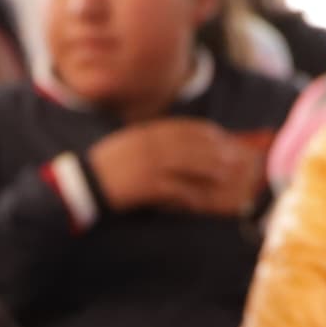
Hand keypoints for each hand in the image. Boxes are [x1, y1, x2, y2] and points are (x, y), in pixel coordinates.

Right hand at [85, 121, 268, 219]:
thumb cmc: (109, 167)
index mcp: (148, 132)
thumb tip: (185, 149)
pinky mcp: (148, 185)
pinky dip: (195, 193)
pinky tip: (209, 198)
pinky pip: (178, 189)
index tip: (228, 139)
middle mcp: (152, 144)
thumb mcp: (132, 145)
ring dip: (215, 168)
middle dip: (220, 149)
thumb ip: (156, 141)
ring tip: (233, 173)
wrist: (84, 183)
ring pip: (192, 163)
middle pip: (195, 144)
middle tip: (242, 157)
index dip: (211, 134)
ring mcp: (150, 164)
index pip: (187, 128)